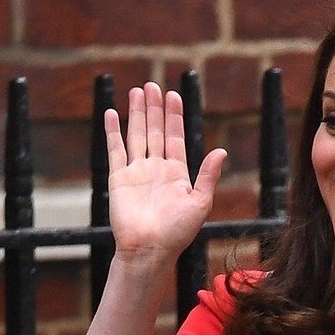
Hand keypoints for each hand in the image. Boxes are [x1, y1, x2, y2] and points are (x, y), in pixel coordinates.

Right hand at [105, 82, 226, 263]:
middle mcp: (156, 170)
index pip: (175, 138)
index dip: (174, 117)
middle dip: (155, 109)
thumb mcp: (200, 203)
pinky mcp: (119, 179)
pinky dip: (113, 132)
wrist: (149, 249)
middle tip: (153, 85)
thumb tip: (221, 152)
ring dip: (137, 114)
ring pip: (137, 136)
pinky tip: (113, 113)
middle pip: (155, 132)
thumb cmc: (177, 233)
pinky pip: (115, 150)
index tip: (173, 96)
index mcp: (176, 174)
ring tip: (137, 91)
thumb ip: (207, 176)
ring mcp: (137, 173)